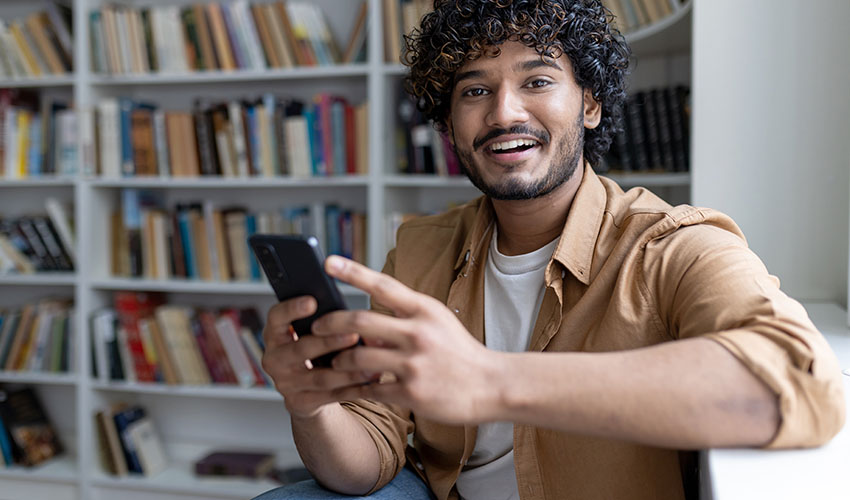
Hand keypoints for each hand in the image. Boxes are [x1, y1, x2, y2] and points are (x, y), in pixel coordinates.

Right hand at [261, 296, 374, 418]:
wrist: (306, 392)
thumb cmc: (315, 352)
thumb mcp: (311, 333)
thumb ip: (323, 322)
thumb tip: (352, 314)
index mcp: (274, 334)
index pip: (276, 317)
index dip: (292, 309)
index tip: (313, 301)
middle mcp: (274, 359)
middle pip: (301, 349)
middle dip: (329, 342)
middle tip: (353, 334)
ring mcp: (285, 383)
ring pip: (319, 377)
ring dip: (347, 370)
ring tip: (369, 362)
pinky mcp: (299, 403)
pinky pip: (330, 396)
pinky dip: (352, 388)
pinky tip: (369, 380)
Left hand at [311, 255, 505, 424]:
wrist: (491, 385)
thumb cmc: (459, 351)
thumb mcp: (438, 322)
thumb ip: (403, 317)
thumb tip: (365, 325)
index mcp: (425, 310)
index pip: (383, 285)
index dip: (353, 272)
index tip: (328, 261)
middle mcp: (418, 333)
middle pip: (360, 321)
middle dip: (331, 324)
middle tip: (315, 327)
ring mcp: (414, 364)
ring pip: (358, 356)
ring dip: (339, 359)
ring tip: (332, 361)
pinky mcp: (410, 392)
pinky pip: (369, 389)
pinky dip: (352, 387)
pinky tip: (344, 387)